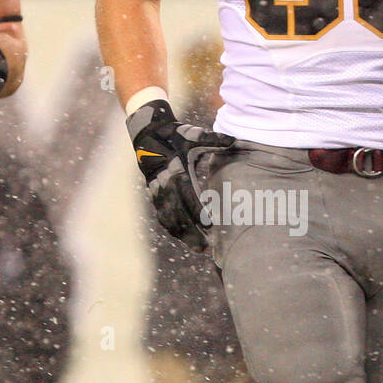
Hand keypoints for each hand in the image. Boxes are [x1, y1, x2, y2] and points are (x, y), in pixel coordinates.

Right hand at [126, 99, 234, 248]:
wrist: (148, 133)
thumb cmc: (174, 135)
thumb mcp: (192, 135)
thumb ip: (213, 140)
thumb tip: (234, 140)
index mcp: (176, 170)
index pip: (188, 196)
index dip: (198, 212)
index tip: (210, 226)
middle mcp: (165, 183)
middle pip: (178, 212)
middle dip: (191, 231)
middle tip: (206, 247)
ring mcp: (157, 190)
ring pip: (169, 217)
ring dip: (182, 234)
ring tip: (197, 249)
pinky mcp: (153, 193)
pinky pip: (161, 214)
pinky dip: (171, 227)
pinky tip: (180, 237)